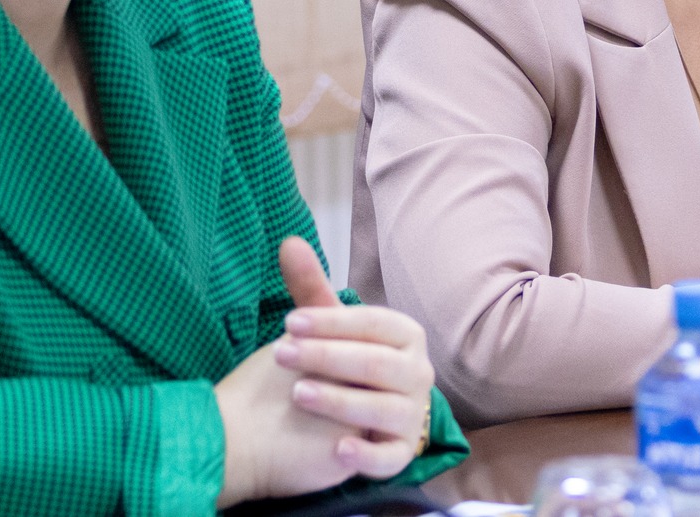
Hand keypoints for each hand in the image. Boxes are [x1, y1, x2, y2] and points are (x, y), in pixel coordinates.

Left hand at [274, 239, 434, 462]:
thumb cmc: (339, 363)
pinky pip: (390, 459)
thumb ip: (309, 288)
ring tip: (298, 394)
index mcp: (406, 335)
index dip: (332, 322)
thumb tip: (288, 240)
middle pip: (375, 362)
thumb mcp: (325, 327)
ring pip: (382, 407)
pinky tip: (338, 448)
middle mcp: (418, 373)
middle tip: (282, 353)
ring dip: (339, 401)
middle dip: (326, 357)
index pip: (373, 323)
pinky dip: (367, 455)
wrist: (345, 417)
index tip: (288, 322)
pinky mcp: (401, 453)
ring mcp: (412, 415)